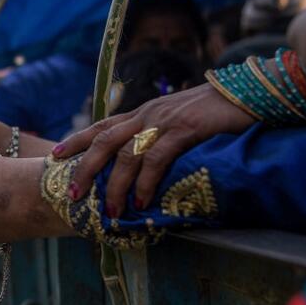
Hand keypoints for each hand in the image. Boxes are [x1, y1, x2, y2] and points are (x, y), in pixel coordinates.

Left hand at [52, 84, 255, 216]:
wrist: (250, 93)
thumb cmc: (217, 112)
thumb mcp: (181, 122)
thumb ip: (161, 137)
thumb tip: (147, 164)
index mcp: (144, 112)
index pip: (102, 125)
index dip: (77, 140)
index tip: (55, 155)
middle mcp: (148, 113)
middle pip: (104, 141)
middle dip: (85, 168)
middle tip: (73, 194)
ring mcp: (165, 120)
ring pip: (126, 154)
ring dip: (116, 186)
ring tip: (112, 211)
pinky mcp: (185, 129)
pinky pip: (156, 158)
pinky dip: (146, 182)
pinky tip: (142, 202)